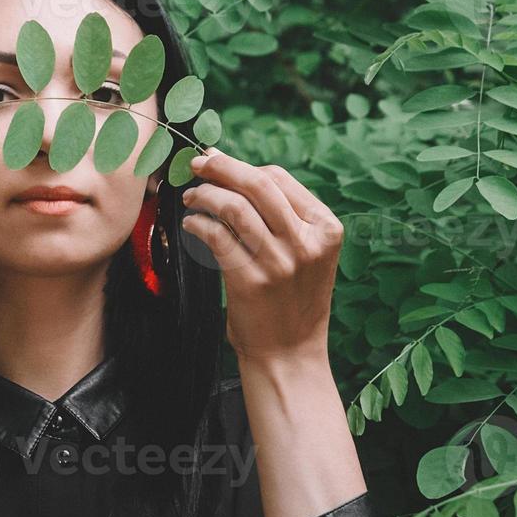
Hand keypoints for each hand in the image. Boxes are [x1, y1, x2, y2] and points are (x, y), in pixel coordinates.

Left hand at [179, 148, 343, 363]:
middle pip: (257, 184)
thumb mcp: (307, 254)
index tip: (218, 162)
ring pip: (234, 207)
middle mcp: (307, 243)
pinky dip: (198, 223)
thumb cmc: (292, 300)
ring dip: (205, 194)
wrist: (290, 355)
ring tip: (191, 197)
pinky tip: (191, 224)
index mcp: (326, 228)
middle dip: (221, 166)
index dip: (243, 166)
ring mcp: (280, 263)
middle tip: (197, 163)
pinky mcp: (251, 282)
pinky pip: (217, 236)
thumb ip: (284, 217)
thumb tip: (236, 171)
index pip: (279, 178)